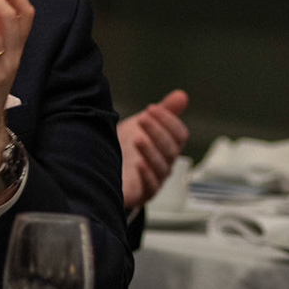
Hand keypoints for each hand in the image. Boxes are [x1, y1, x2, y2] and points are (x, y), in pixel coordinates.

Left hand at [119, 89, 189, 210]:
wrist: (106, 168)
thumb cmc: (128, 146)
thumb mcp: (144, 125)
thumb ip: (164, 111)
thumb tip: (182, 95)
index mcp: (169, 146)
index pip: (179, 135)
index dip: (168, 120)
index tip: (151, 108)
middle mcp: (165, 163)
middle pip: (171, 150)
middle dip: (158, 132)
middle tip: (143, 118)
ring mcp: (155, 179)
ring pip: (161, 168)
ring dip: (151, 152)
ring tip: (138, 139)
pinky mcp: (141, 193)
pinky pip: (150, 187)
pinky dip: (146, 176)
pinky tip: (138, 164)